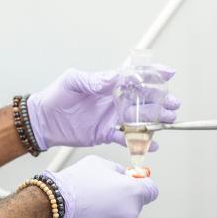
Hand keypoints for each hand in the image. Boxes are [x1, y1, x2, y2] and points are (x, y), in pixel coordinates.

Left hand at [27, 67, 180, 149]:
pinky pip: (126, 138)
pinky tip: (152, 144)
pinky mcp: (106, 133)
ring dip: (155, 120)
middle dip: (161, 101)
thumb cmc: (55, 96)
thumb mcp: (72, 81)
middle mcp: (114, 100)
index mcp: (108, 84)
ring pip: (139, 119)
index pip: (135, 77)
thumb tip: (112, 77)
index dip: (153, 74)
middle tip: (173, 104)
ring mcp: (112, 117)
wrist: (43, 120)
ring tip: (167, 121)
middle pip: (144, 99)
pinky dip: (140, 142)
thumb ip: (92, 79)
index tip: (169, 73)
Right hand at [44, 155, 157, 217]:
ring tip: (92, 199)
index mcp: (132, 192)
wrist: (55, 204)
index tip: (134, 182)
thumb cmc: (75, 183)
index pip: (152, 190)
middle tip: (104, 188)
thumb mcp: (99, 163)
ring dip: (112, 207)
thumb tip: (122, 175)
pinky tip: (87, 210)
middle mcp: (129, 211)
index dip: (142, 184)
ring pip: (121, 214)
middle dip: (123, 195)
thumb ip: (117, 170)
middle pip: (135, 202)